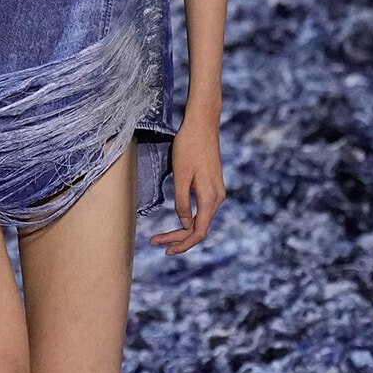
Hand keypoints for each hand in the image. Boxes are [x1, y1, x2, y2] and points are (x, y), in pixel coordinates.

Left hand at [148, 109, 226, 254]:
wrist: (203, 123)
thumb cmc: (189, 146)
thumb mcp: (180, 175)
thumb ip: (182, 201)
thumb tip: (183, 222)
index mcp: (210, 197)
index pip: (199, 231)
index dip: (182, 244)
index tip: (165, 249)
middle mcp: (217, 197)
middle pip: (199, 228)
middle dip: (178, 239)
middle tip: (155, 242)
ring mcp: (216, 191)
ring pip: (200, 220)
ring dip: (182, 230)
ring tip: (161, 236)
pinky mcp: (212, 185)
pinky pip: (201, 209)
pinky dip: (188, 219)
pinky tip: (176, 221)